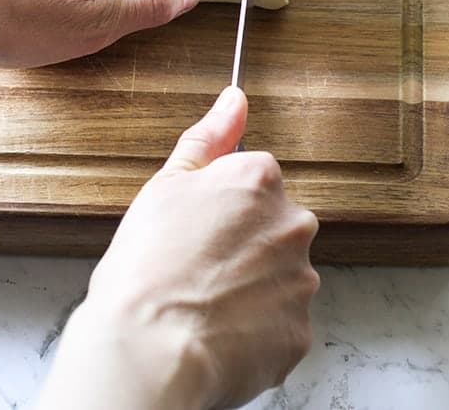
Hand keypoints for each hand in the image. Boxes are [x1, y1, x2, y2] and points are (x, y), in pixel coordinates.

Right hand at [36, 88, 319, 409]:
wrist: (147, 350)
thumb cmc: (147, 267)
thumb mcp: (167, 185)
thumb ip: (209, 137)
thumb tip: (234, 99)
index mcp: (261, 181)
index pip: (255, 181)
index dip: (221, 207)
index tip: (198, 229)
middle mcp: (292, 224)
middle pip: (273, 227)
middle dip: (244, 244)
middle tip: (198, 268)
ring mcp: (300, 280)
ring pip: (279, 276)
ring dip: (252, 287)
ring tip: (204, 304)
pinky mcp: (299, 332)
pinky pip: (281, 323)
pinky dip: (257, 328)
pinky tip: (220, 331)